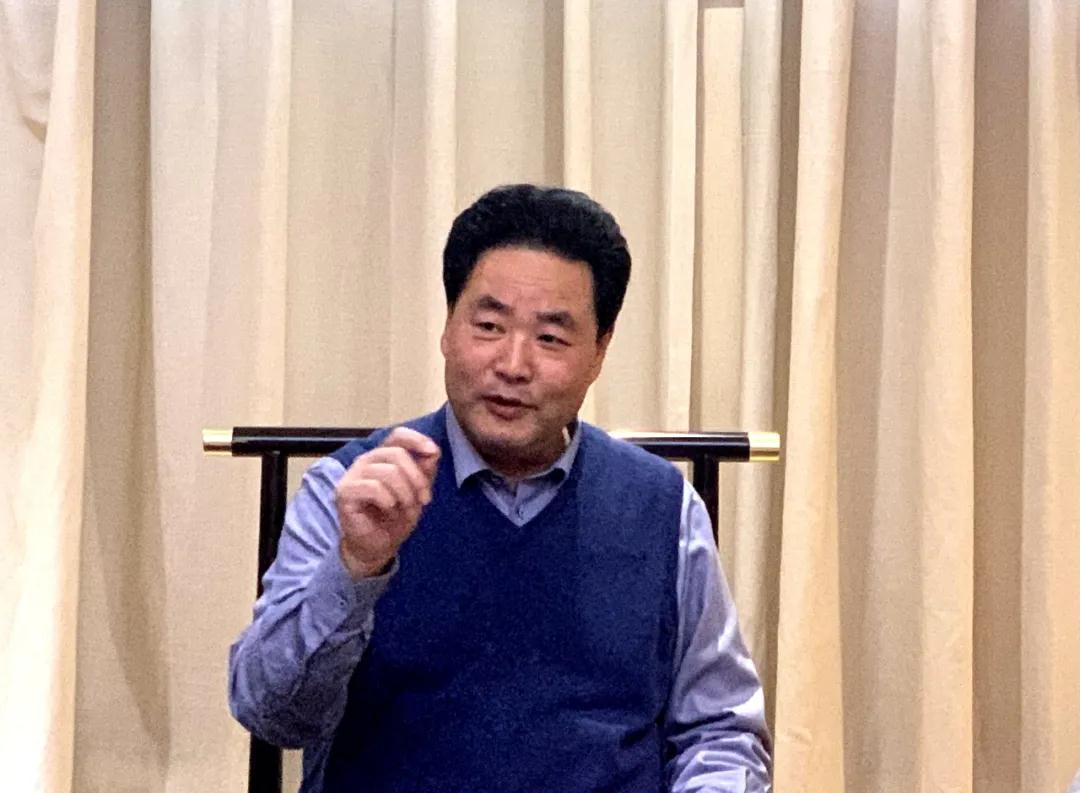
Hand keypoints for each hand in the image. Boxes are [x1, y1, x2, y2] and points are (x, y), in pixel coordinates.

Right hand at [335, 426, 440, 578]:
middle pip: (397, 454)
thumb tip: (433, 451)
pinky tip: (389, 510)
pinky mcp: (345, 493)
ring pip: (387, 472)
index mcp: (383, 457)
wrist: (378, 546)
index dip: (416, 439)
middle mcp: (366, 461)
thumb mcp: (418, 492)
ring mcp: (352, 475)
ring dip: (404, 494)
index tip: (432, 452)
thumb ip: (425, 470)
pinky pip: (373, 488)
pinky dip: (388, 501)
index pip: (397, 435)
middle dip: (417, 479)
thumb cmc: (396, 517)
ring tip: (405, 509)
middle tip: (424, 500)